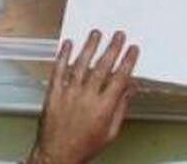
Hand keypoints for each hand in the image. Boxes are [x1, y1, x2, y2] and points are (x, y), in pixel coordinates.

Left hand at [28, 31, 138, 163]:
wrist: (57, 156)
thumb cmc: (84, 146)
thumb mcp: (110, 132)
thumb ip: (120, 108)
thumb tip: (130, 89)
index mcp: (103, 108)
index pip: (119, 78)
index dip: (127, 62)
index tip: (132, 50)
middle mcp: (86, 98)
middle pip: (102, 67)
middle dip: (112, 49)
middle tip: (118, 36)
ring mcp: (69, 94)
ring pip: (81, 65)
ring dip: (90, 47)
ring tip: (96, 33)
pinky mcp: (54, 94)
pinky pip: (58, 71)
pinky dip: (63, 56)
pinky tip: (68, 45)